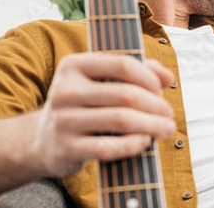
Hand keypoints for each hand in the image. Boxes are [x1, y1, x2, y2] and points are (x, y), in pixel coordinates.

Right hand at [33, 53, 175, 176]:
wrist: (44, 140)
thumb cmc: (85, 105)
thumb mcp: (103, 81)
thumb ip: (138, 72)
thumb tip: (168, 77)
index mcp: (74, 65)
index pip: (123, 64)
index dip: (149, 78)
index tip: (161, 90)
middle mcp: (65, 90)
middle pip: (125, 94)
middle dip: (156, 105)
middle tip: (169, 114)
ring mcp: (63, 120)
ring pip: (120, 120)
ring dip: (151, 125)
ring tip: (166, 128)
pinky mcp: (66, 148)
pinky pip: (107, 147)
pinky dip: (132, 144)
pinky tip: (145, 142)